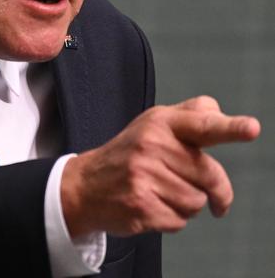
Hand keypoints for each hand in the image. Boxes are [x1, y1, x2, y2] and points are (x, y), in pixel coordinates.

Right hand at [60, 96, 260, 236]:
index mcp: (160, 123)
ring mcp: (145, 176)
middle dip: (212, 189)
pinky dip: (171, 218)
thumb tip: (220, 113)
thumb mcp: (152, 124)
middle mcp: (151, 146)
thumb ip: (190, 115)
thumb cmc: (126, 155)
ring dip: (185, 203)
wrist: (85, 185)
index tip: (251, 128)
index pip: (202, 124)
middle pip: (210, 176)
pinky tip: (151, 204)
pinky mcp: (142, 205)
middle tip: (200, 189)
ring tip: (159, 191)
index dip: (230, 128)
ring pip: (197, 202)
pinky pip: (180, 221)